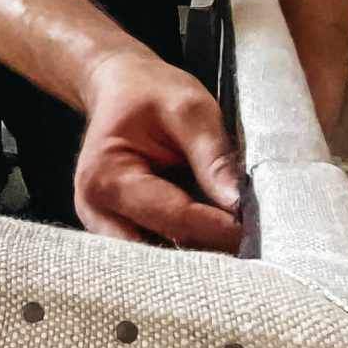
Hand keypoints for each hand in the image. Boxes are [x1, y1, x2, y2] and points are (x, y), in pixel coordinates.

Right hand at [74, 51, 244, 251]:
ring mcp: (100, 224)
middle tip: (245, 248)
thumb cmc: (149, 93)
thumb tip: (237, 204)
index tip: (253, 229)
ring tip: (229, 247)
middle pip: (154, 251)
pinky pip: (149, 251)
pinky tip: (208, 243)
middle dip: (199, 254)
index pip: (171, 217)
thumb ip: (212, 157)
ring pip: (151, 260)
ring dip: (190, 257)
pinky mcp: (113, 230)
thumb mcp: (189, 109)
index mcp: (106, 176)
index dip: (216, 227)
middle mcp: (94, 209)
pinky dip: (179, 249)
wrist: (118, 87)